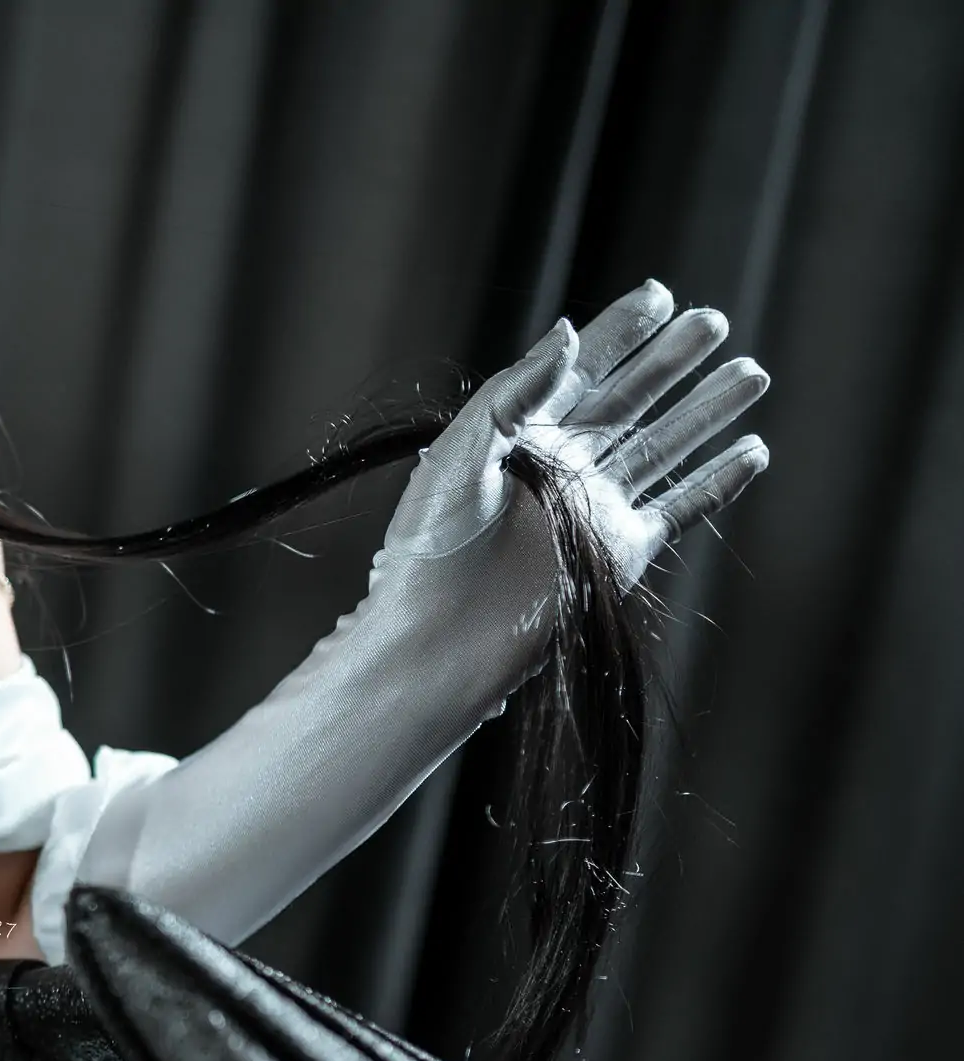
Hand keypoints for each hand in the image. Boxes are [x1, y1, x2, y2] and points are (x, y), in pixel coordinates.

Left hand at [376, 281, 770, 678]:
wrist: (439, 641)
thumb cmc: (431, 549)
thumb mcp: (460, 455)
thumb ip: (515, 393)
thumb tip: (568, 334)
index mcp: (518, 437)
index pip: (577, 371)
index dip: (619, 332)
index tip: (659, 295)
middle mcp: (562, 468)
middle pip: (630, 401)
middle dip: (671, 361)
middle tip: (712, 320)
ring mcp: (595, 509)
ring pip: (664, 448)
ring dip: (707, 411)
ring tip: (751, 372)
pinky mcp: (622, 553)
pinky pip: (681, 509)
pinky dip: (717, 482)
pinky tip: (753, 451)